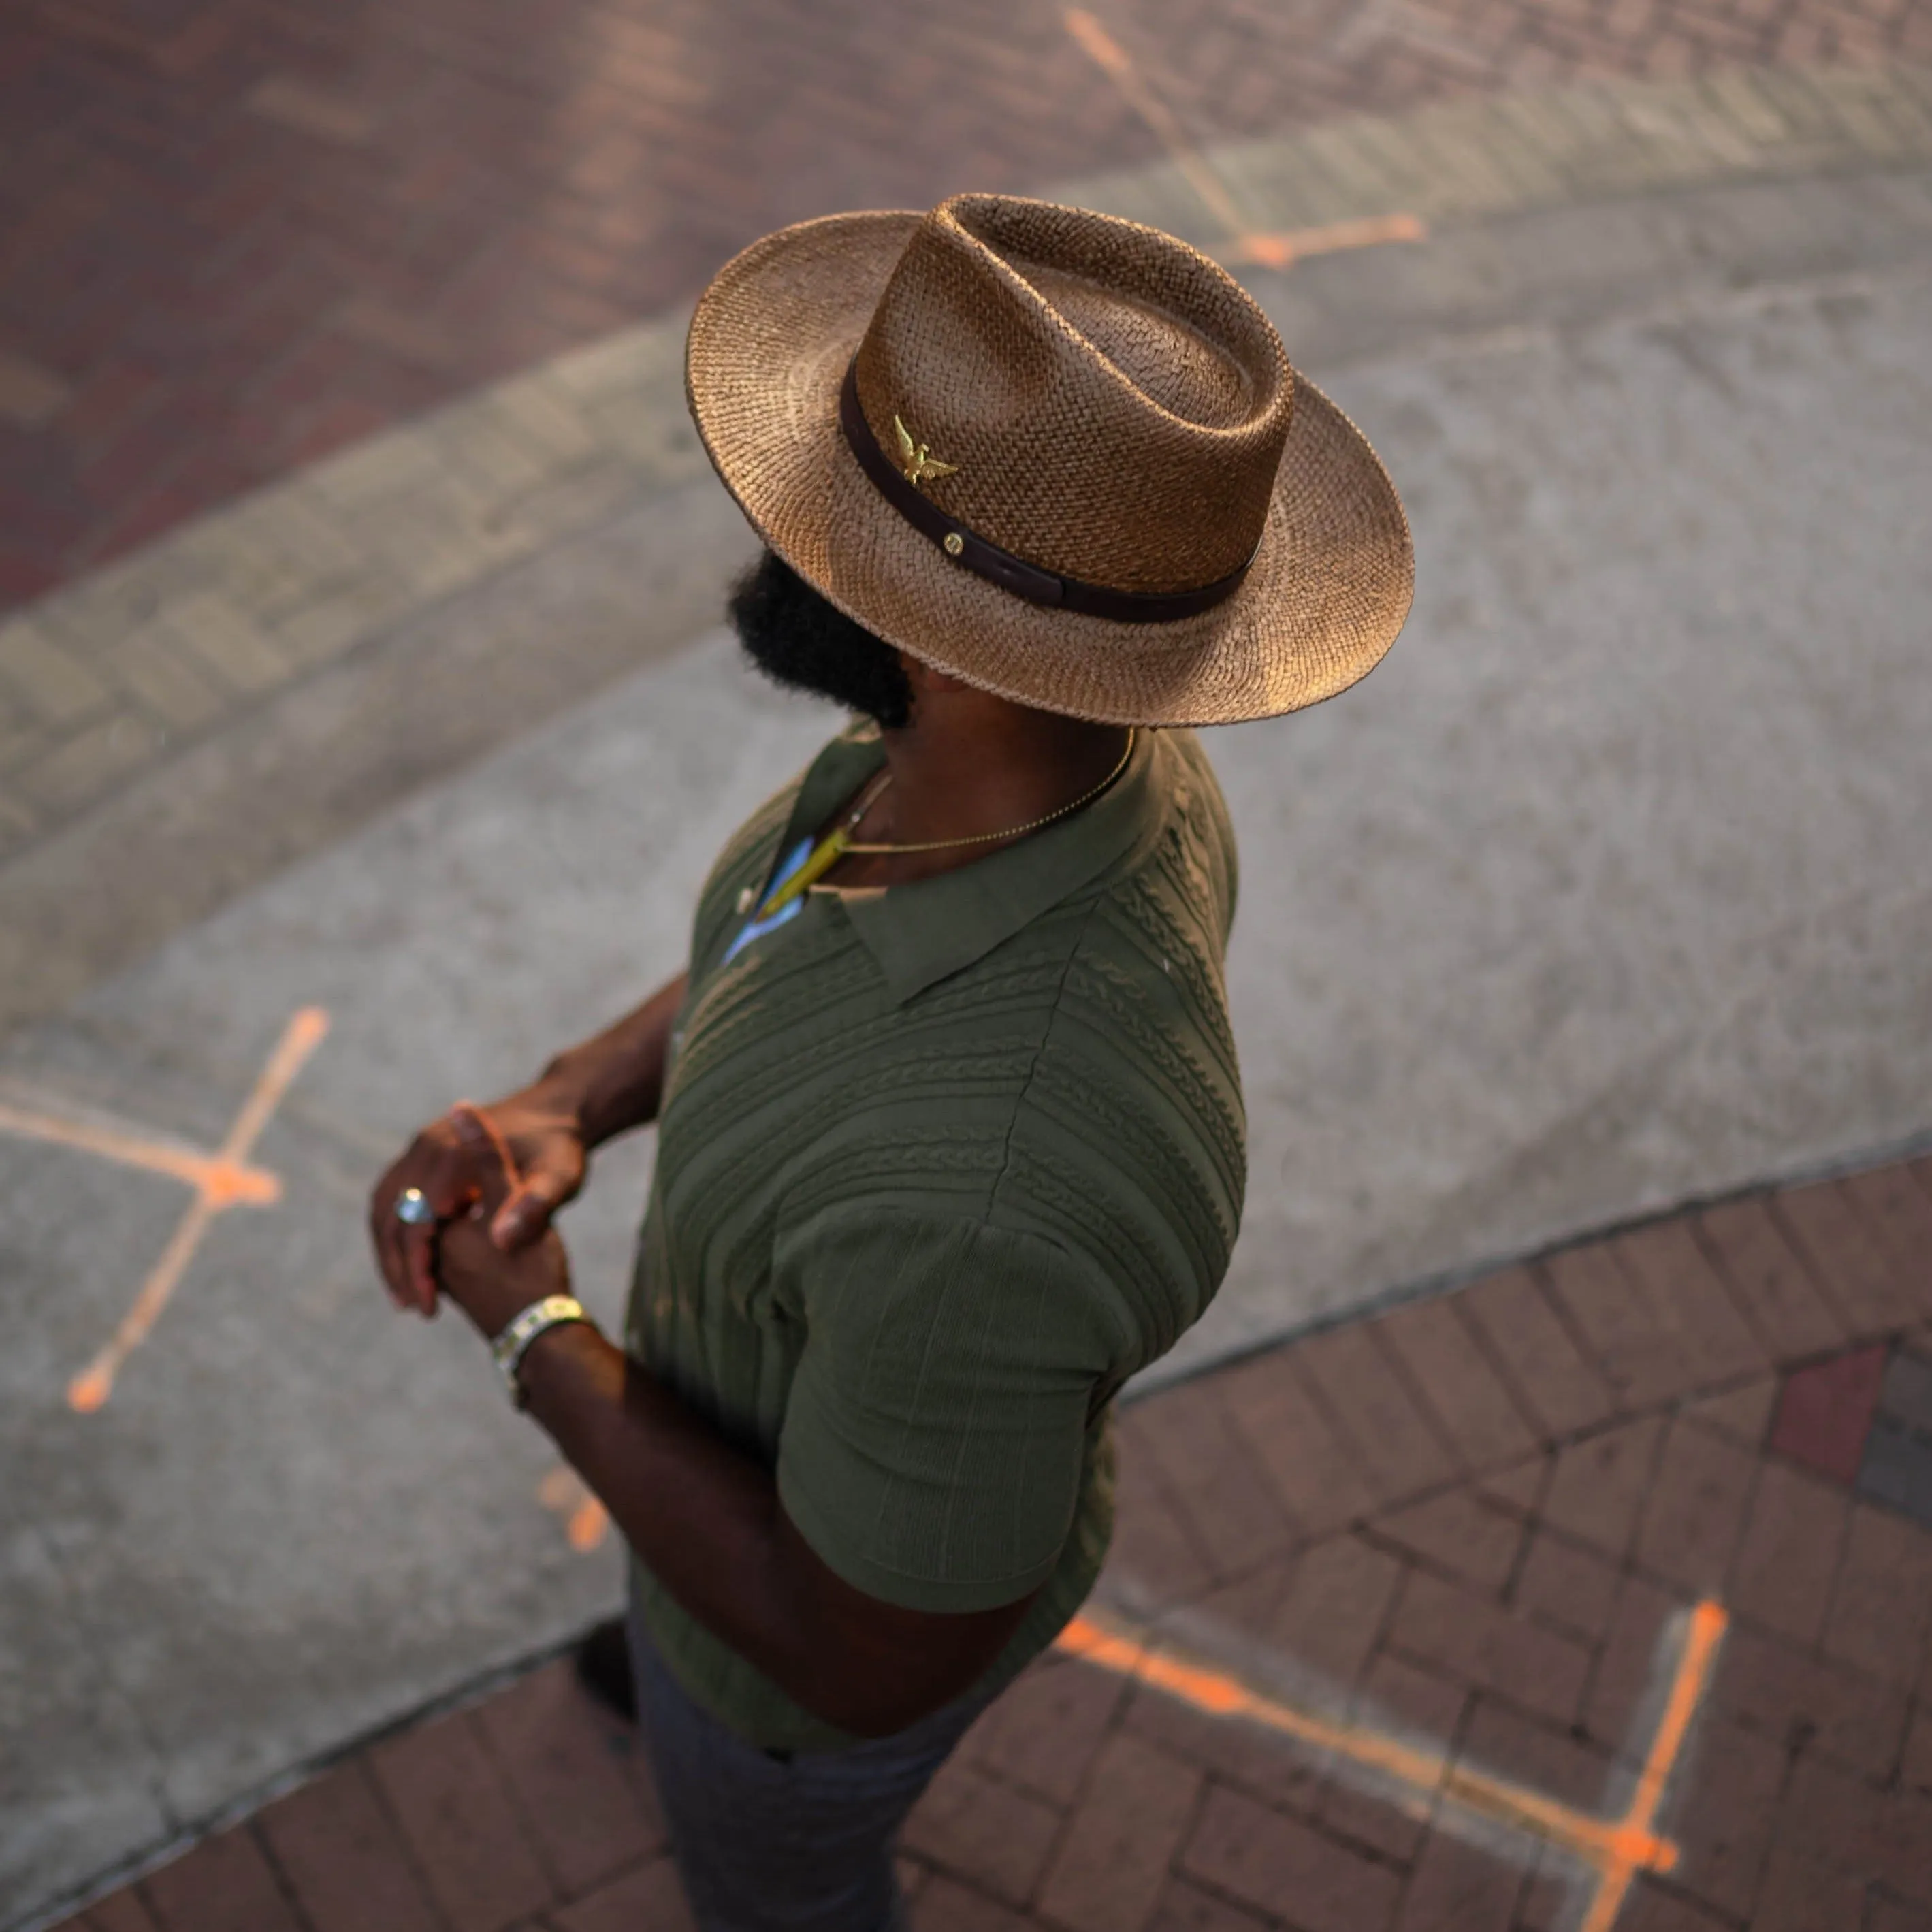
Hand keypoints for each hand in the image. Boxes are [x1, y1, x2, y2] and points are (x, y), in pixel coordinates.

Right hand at [370, 1087, 586, 1316]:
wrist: (555, 1112)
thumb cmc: (560, 1150)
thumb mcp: (559, 1179)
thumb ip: (534, 1207)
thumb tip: (501, 1240)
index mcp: (454, 1156)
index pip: (417, 1225)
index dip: (417, 1269)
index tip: (429, 1306)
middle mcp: (428, 1146)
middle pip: (391, 1216)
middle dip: (396, 1266)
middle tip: (412, 1306)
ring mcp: (421, 1147)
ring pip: (384, 1207)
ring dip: (389, 1252)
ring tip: (408, 1294)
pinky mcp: (422, 1154)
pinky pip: (393, 1197)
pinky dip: (395, 1231)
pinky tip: (415, 1263)